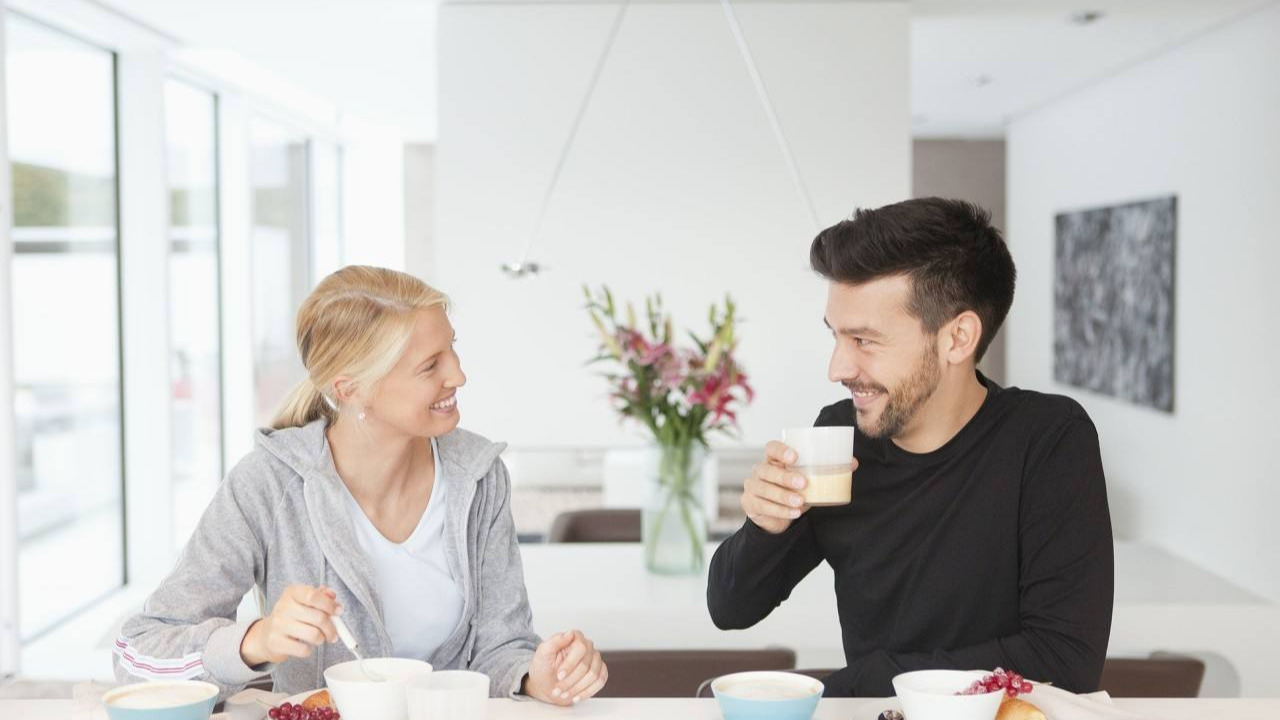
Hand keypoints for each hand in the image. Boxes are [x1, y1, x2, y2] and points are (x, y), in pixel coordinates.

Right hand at [240, 585, 340, 666]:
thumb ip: (321, 596)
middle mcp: (283, 607)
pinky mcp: (276, 643)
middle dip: (331, 627)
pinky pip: (303, 650)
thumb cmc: (291, 617)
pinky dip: (309, 650)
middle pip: (318, 617)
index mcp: (292, 593)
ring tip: (320, 638)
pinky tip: (305, 646)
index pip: (312, 595)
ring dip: (322, 639)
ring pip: (313, 634)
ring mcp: (278, 625)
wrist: (266, 635)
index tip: (338, 611)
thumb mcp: (304, 602)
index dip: (329, 605)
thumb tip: (333, 596)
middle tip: (334, 633)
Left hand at [522, 630, 607, 704]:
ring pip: (594, 675)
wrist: (546, 684)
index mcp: (575, 638)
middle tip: (558, 689)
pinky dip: (587, 692)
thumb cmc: (543, 667)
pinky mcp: (600, 672)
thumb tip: (570, 633)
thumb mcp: (543, 653)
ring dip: (577, 688)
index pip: (580, 648)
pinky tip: (576, 697)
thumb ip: (555, 641)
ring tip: (564, 694)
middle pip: (586, 665)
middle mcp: (588, 647)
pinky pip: (600, 682)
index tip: (559, 675)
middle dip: (570, 681)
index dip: (570, 664)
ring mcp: (596, 660)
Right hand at [742, 441, 858, 533]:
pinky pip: (763, 506)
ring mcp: (752, 486)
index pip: (771, 448)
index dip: (781, 450)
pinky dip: (780, 510)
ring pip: (764, 489)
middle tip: (804, 484)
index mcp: (773, 460)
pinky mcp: (750, 503)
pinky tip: (794, 513)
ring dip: (783, 496)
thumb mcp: (808, 479)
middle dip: (785, 477)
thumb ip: (827, 470)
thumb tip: (852, 463)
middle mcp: (759, 470)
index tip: (795, 457)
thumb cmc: (793, 490)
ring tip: (800, 502)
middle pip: (766, 470)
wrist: (776, 514)